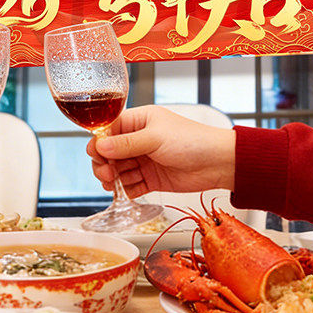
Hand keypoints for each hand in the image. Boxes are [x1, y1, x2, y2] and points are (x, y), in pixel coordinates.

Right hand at [86, 105, 235, 198]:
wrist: (217, 163)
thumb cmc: (191, 140)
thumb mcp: (154, 138)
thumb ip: (126, 144)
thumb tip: (100, 145)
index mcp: (139, 120)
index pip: (110, 130)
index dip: (100, 142)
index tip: (96, 154)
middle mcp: (139, 139)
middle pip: (110, 152)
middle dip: (104, 162)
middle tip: (106, 173)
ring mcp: (145, 159)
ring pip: (119, 169)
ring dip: (112, 177)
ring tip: (111, 183)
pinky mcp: (152, 178)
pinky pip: (131, 185)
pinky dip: (124, 190)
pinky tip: (121, 192)